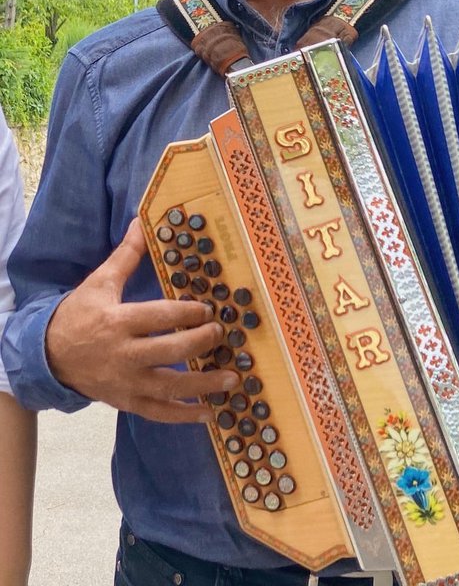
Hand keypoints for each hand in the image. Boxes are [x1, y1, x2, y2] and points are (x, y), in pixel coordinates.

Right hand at [45, 219, 239, 422]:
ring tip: (232, 378)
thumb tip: (141, 222)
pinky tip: (209, 412)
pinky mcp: (125, 401)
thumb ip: (126, 256)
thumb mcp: (100, 282)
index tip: (209, 308)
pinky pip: (157, 412)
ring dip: (202, 384)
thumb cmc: (79, 315)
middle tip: (221, 334)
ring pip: (168, 386)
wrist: (47, 356)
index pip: (158, 317)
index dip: (187, 313)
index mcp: (117, 322)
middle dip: (199, 343)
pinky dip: (183, 415)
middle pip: (168, 351)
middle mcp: (122, 355)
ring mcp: (124, 382)